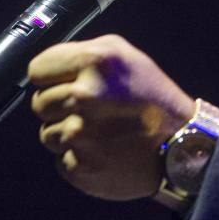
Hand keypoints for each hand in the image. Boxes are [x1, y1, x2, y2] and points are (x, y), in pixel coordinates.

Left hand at [29, 34, 196, 200]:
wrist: (182, 146)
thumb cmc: (154, 99)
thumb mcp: (126, 56)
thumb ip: (83, 53)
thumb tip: (48, 66)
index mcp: (94, 62)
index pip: (37, 69)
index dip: (51, 76)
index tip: (67, 83)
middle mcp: (83, 96)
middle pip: (38, 103)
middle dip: (60, 106)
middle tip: (92, 109)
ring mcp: (80, 134)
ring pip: (47, 134)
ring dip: (68, 134)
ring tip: (100, 131)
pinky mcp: (80, 166)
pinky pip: (61, 160)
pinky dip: (79, 157)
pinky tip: (103, 150)